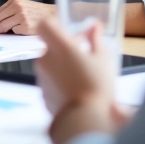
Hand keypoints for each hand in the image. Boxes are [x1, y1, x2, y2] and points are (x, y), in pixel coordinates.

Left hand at [0, 0, 54, 33]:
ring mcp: (21, 17)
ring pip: (2, 27)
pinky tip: (24, 30)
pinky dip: (16, 33)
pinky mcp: (26, 26)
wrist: (54, 15)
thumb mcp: (23, 6)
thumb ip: (10, 11)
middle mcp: (17, 7)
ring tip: (11, 30)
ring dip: (4, 31)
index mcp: (15, 1)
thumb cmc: (38, 13)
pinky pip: (14, 32)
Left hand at [35, 18, 115, 143]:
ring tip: (82, 74)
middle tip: (83, 54)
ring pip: (49, 63)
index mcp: (59, 46)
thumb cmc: (96, 86)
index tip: (68, 30)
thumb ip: (96, 39)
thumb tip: (95, 26)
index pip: (44, 24)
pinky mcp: (42, 92)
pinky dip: (59, 79)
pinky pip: (49, 79)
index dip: (54, 24)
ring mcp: (41, 76)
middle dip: (63, 47)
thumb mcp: (103, 59)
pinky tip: (76, 88)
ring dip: (61, 64)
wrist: (83, 119)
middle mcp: (45, 59)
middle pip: (49, 45)